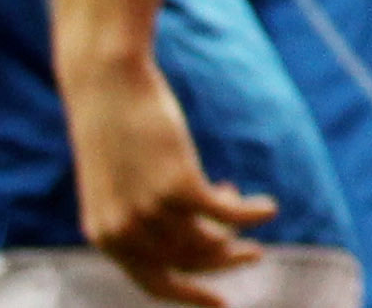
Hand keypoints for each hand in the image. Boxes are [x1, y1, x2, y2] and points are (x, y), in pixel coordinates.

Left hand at [59, 52, 277, 307]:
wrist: (106, 85)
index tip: (223, 302)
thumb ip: (141, 211)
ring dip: (237, 233)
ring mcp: (151, 211)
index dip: (191, 294)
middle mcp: (125, 232)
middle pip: (189, 261)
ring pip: (210, 241)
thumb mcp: (120, 179)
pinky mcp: (180, 186)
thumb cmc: (113, 126)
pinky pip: (228, 215)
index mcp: (104, 236)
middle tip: (254, 253)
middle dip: (226, 259)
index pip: (153, 282)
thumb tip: (193, 228)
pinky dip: (253, 214)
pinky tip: (268, 206)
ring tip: (250, 206)